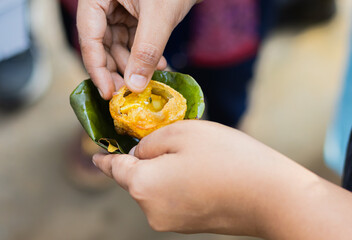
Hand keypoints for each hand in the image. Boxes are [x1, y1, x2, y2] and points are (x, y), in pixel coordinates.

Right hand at [77, 0, 197, 98]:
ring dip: (133, 65)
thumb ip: (145, 51)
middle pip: (101, 43)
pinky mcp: (135, 16)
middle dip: (116, 70)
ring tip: (148, 79)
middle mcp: (105, 2)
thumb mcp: (159, 16)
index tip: (108, 93)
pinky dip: (144, 56)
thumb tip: (134, 86)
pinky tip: (158, 65)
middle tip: (128, 93)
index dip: (97, 68)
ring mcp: (120, 9)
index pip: (88, 36)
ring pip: (118, 45)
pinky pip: (133, 41)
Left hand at [92, 120, 298, 235]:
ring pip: (155, 187)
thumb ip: (150, 142)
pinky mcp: (188, 225)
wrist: (272, 198)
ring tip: (191, 155)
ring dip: (163, 171)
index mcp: (143, 185)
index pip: (115, 168)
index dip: (104, 158)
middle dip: (143, 159)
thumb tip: (139, 153)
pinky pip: (171, 198)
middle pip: (137, 178)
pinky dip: (176, 183)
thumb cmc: (226, 157)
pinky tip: (200, 172)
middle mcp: (150, 210)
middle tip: (164, 139)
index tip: (96, 154)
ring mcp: (170, 222)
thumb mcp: (182, 133)